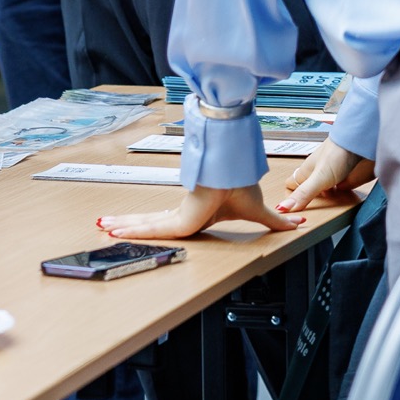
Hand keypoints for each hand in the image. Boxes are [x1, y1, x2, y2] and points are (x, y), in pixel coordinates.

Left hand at [97, 184, 300, 240]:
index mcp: (196, 216)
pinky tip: (116, 230)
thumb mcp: (257, 211)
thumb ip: (274, 222)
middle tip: (104, 226)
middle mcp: (184, 215)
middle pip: (150, 224)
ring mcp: (179, 215)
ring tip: (102, 226)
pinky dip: (133, 230)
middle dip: (127, 226)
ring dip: (124, 227)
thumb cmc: (242, 183)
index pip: (166, 225)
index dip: (147, 227)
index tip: (129, 228)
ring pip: (146, 226)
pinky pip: (153, 228)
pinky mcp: (180, 218)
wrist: (237, 169)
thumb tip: (297, 224)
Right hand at [278, 141, 375, 212]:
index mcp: (306, 171)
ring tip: (320, 208)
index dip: (289, 195)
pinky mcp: (344, 174)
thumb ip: (303, 194)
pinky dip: (337, 193)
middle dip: (304, 197)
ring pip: (321, 186)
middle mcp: (317, 172)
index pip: (292, 183)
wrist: (358, 141)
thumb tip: (282, 208)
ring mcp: (330, 172)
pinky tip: (339, 198)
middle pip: (306, 186)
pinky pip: (337, 186)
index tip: (285, 208)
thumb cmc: (337, 153)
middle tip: (301, 212)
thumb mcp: (319, 178)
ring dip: (321, 197)